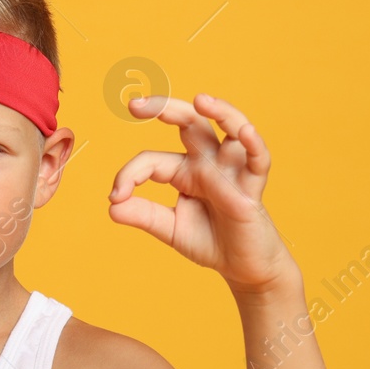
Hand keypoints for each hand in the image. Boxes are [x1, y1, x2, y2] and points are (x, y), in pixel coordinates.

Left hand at [108, 93, 294, 294]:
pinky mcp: (253, 187)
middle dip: (165, 108)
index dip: (129, 175)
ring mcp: (232, 170)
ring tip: (201, 100)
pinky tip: (244, 131)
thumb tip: (112, 206)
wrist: (242, 268)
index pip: (151, 160)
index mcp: (184, 171)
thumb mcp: (170, 228)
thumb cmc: (210, 241)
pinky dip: (253, 144)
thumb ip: (143, 215)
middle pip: (190, 123)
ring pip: (231, 128)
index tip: (115, 196)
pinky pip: (257, 159)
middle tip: (135, 104)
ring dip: (219, 111)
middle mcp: (207, 163)